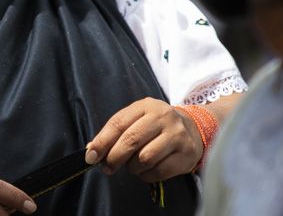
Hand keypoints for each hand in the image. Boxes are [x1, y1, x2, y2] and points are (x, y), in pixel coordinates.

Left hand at [84, 97, 202, 182]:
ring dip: (132, 167)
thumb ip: (115, 132)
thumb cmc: (156, 126)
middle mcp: (163, 117)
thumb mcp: (136, 120)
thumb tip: (92, 151)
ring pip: (144, 158)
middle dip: (114, 157)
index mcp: (146, 106)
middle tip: (107, 167)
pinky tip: (146, 170)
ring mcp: (177, 135)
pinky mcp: (186, 153)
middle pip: (131, 140)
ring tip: (132, 165)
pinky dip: (146, 175)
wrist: (192, 128)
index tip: (91, 156)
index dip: (102, 141)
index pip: (118, 123)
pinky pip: (159, 171)